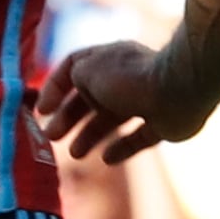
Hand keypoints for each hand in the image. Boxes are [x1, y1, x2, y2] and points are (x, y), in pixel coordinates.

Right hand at [35, 40, 210, 160]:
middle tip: (51, 137)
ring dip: (91, 135)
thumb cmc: (128, 77)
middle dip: (69, 118)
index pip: (73, 68)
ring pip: (113, 120)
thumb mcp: (87, 70)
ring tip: (75, 154)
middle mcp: (126, 78)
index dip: (54, 88)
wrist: (178, 90)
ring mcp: (147, 100)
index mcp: (107, 59)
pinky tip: (106, 159)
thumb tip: (75, 92)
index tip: (41, 110)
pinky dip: (122, 148)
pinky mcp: (164, 124)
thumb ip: (74, 78)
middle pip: (91, 98)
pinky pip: (138, 137)